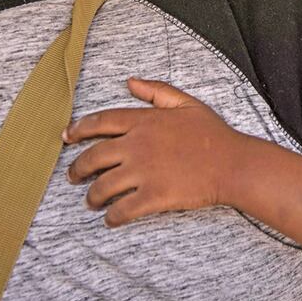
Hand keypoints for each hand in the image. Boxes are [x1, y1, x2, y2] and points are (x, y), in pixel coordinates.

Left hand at [63, 78, 245, 226]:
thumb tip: (130, 82)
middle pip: (92, 157)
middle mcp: (137, 145)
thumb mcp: (187, 103)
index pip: (100, 122)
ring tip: (91, 202)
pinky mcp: (152, 196)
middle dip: (77, 169)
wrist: (233, 164)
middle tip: (74, 176)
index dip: (79, 130)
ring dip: (92, 197)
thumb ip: (157, 90)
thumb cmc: (213, 134)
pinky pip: (121, 210)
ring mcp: (143, 172)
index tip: (67, 137)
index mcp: (144, 121)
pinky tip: (111, 218)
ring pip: (102, 187)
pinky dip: (112, 217)